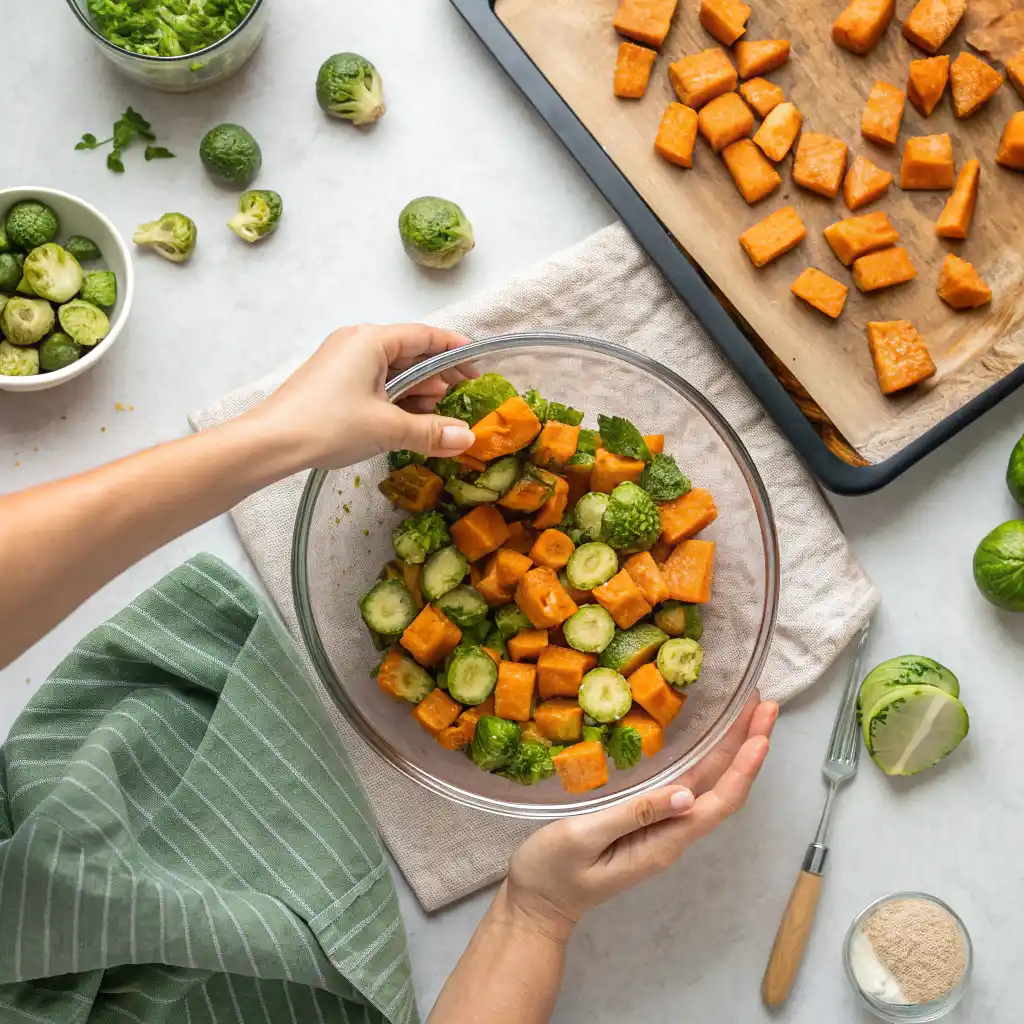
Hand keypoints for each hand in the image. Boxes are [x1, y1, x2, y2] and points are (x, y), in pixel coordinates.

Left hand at [247, 323, 477, 469]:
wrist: (271, 442)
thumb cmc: (328, 424)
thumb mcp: (388, 428)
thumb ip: (431, 432)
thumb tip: (467, 438)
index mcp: (372, 340)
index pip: (425, 336)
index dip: (454, 350)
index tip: (477, 365)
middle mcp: (357, 342)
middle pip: (410, 353)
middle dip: (438, 377)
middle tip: (462, 399)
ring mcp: (342, 361)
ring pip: (392, 371)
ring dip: (417, 392)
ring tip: (436, 417)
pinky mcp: (333, 382)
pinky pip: (375, 383)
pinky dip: (395, 399)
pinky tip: (408, 421)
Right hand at [504, 695, 778, 940]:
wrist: (536, 904)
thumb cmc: (552, 871)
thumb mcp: (584, 837)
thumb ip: (633, 815)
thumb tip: (687, 794)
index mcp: (663, 841)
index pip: (718, 802)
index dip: (743, 767)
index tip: (762, 733)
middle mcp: (671, 835)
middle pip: (722, 790)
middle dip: (747, 746)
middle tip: (766, 704)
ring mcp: (661, 829)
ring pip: (708, 786)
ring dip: (731, 750)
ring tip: (746, 714)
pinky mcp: (647, 822)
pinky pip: (687, 787)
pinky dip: (704, 759)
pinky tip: (705, 740)